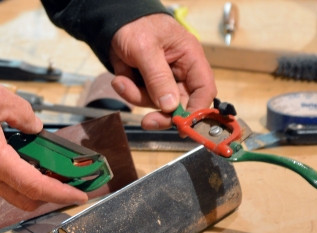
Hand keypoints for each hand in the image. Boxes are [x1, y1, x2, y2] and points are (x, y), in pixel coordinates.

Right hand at [0, 79, 88, 210]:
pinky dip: (25, 177)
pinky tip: (34, 160)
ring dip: (39, 186)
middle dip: (53, 195)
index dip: (61, 193)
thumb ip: (24, 113)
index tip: (80, 195)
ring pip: (17, 193)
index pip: (36, 187)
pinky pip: (6, 183)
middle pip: (29, 199)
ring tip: (57, 170)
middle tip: (71, 183)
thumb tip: (35, 126)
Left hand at [109, 13, 216, 129]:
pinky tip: (120, 79)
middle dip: (163, 113)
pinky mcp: (149, 85)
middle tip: (148, 122)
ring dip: (138, 97)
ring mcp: (165, 81)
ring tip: (122, 81)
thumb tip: (170, 106)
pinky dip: (130, 92)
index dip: (198, 110)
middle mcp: (182, 73)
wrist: (112, 22)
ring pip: (159, 104)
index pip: (204, 89)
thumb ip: (158, 78)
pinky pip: (143, 99)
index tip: (184, 126)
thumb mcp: (146, 49)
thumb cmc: (136, 25)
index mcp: (191, 59)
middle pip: (182, 104)